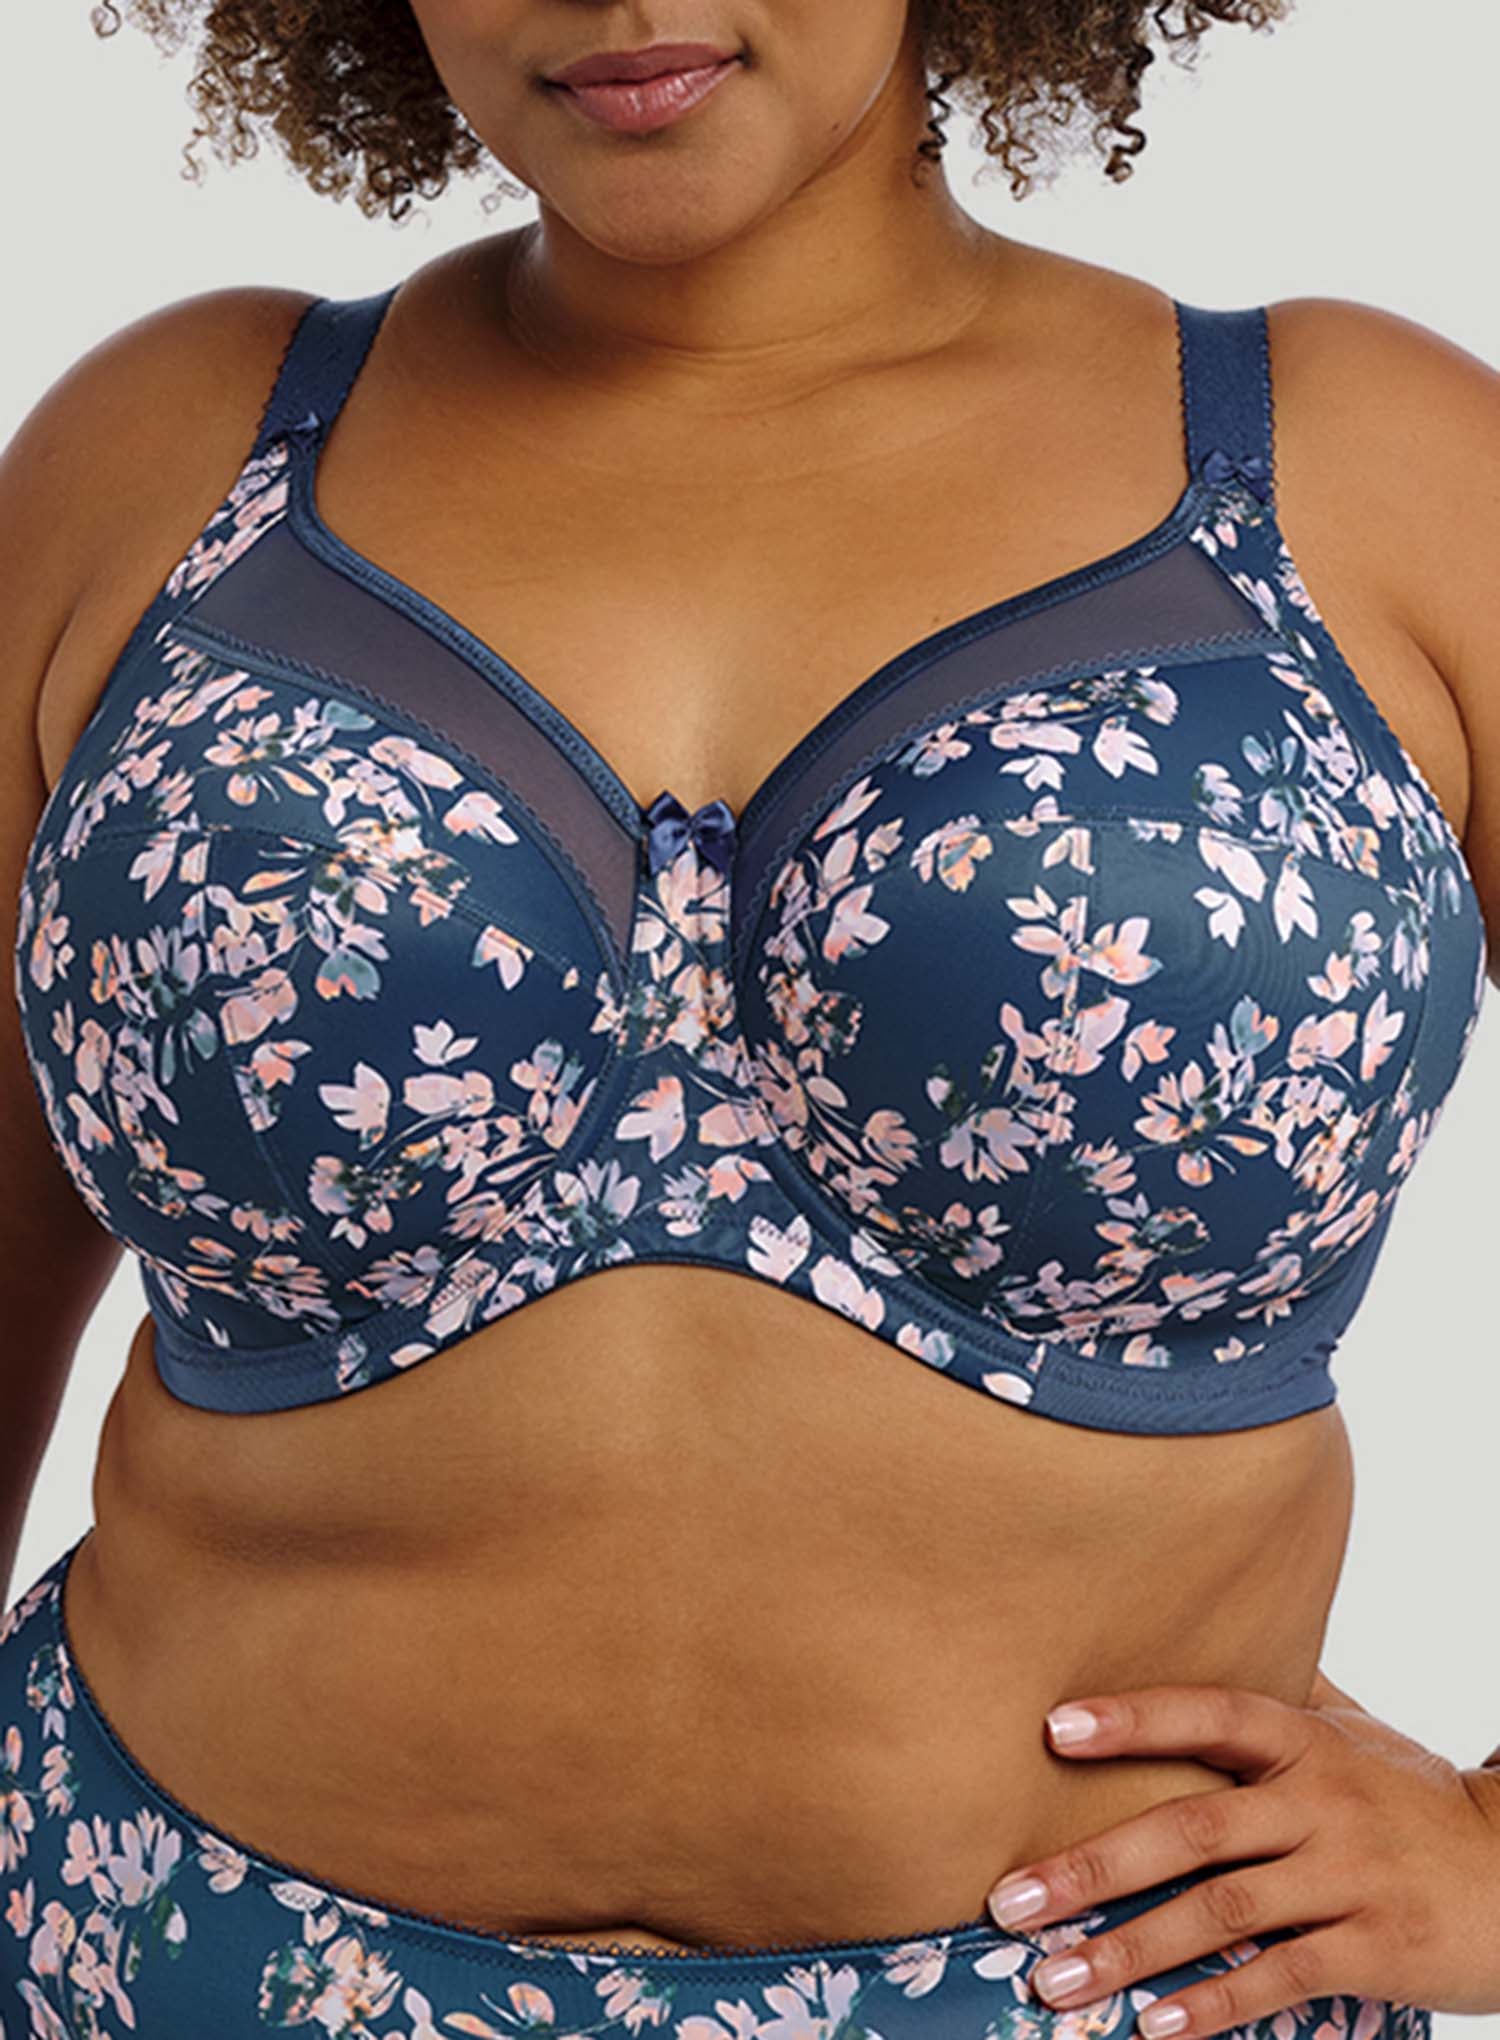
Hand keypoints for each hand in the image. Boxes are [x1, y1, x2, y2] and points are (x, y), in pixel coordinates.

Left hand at [985, 1671, 1499, 2036]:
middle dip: (1094, 1866)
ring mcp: (1347, 1875)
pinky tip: (1155, 2026)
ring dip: (1132, 1949)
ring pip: (1222, 1911)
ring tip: (1055, 1980)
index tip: (1052, 1730)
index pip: (1209, 1712)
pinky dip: (1215, 2004)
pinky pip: (1281, 1976)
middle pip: (1192, 1828)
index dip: (1133, 1718)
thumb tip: (1218, 1623)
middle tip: (1011, 1899)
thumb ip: (1281, 1692)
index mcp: (1302, 1740)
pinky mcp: (1374, 1950)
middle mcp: (1318, 1800)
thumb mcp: (1353, 1732)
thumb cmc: (1412, 1796)